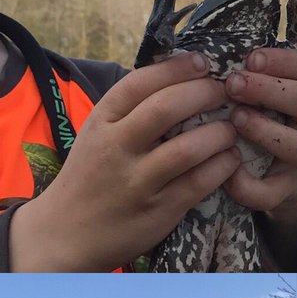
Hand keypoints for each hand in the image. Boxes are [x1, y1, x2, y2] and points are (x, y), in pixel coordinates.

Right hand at [9, 53, 241, 270]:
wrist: (65, 235)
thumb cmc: (90, 178)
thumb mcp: (97, 135)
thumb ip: (130, 110)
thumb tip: (179, 76)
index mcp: (101, 122)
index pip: (140, 83)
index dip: (177, 68)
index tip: (203, 63)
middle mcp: (117, 148)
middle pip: (166, 108)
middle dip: (204, 93)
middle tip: (225, 92)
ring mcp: (138, 182)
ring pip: (188, 148)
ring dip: (219, 132)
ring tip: (231, 128)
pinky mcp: (159, 211)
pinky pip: (199, 182)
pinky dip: (222, 166)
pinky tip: (230, 158)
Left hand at [223, 47, 296, 225]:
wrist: (274, 180)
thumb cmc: (257, 123)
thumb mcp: (258, 98)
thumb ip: (241, 77)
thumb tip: (194, 55)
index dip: (284, 60)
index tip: (251, 58)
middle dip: (270, 89)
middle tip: (234, 84)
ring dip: (265, 131)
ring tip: (235, 120)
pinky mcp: (286, 192)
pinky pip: (272, 192)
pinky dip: (248, 185)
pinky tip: (227, 174)